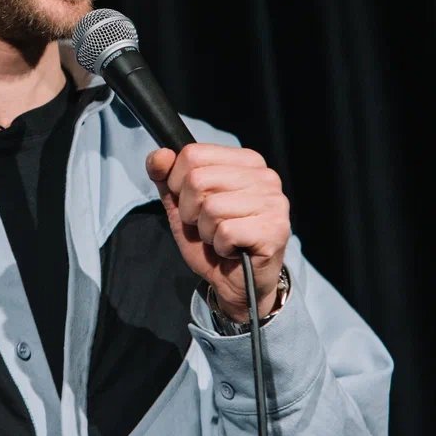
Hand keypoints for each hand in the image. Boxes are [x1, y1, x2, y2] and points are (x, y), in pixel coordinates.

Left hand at [146, 143, 290, 322]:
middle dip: (190, 211)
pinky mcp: (275, 229)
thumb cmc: (212, 239)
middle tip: (207, 226)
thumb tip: (160, 155)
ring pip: (211, 208)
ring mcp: (274, 202)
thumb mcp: (182, 205)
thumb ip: (166, 177)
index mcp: (244, 161)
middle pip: (198, 180)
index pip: (193, 154)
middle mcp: (265, 176)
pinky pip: (226, 232)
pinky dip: (221, 246)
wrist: (235, 281)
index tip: (192, 204)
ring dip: (206, 231)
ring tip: (221, 237)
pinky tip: (233, 249)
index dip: (178, 184)